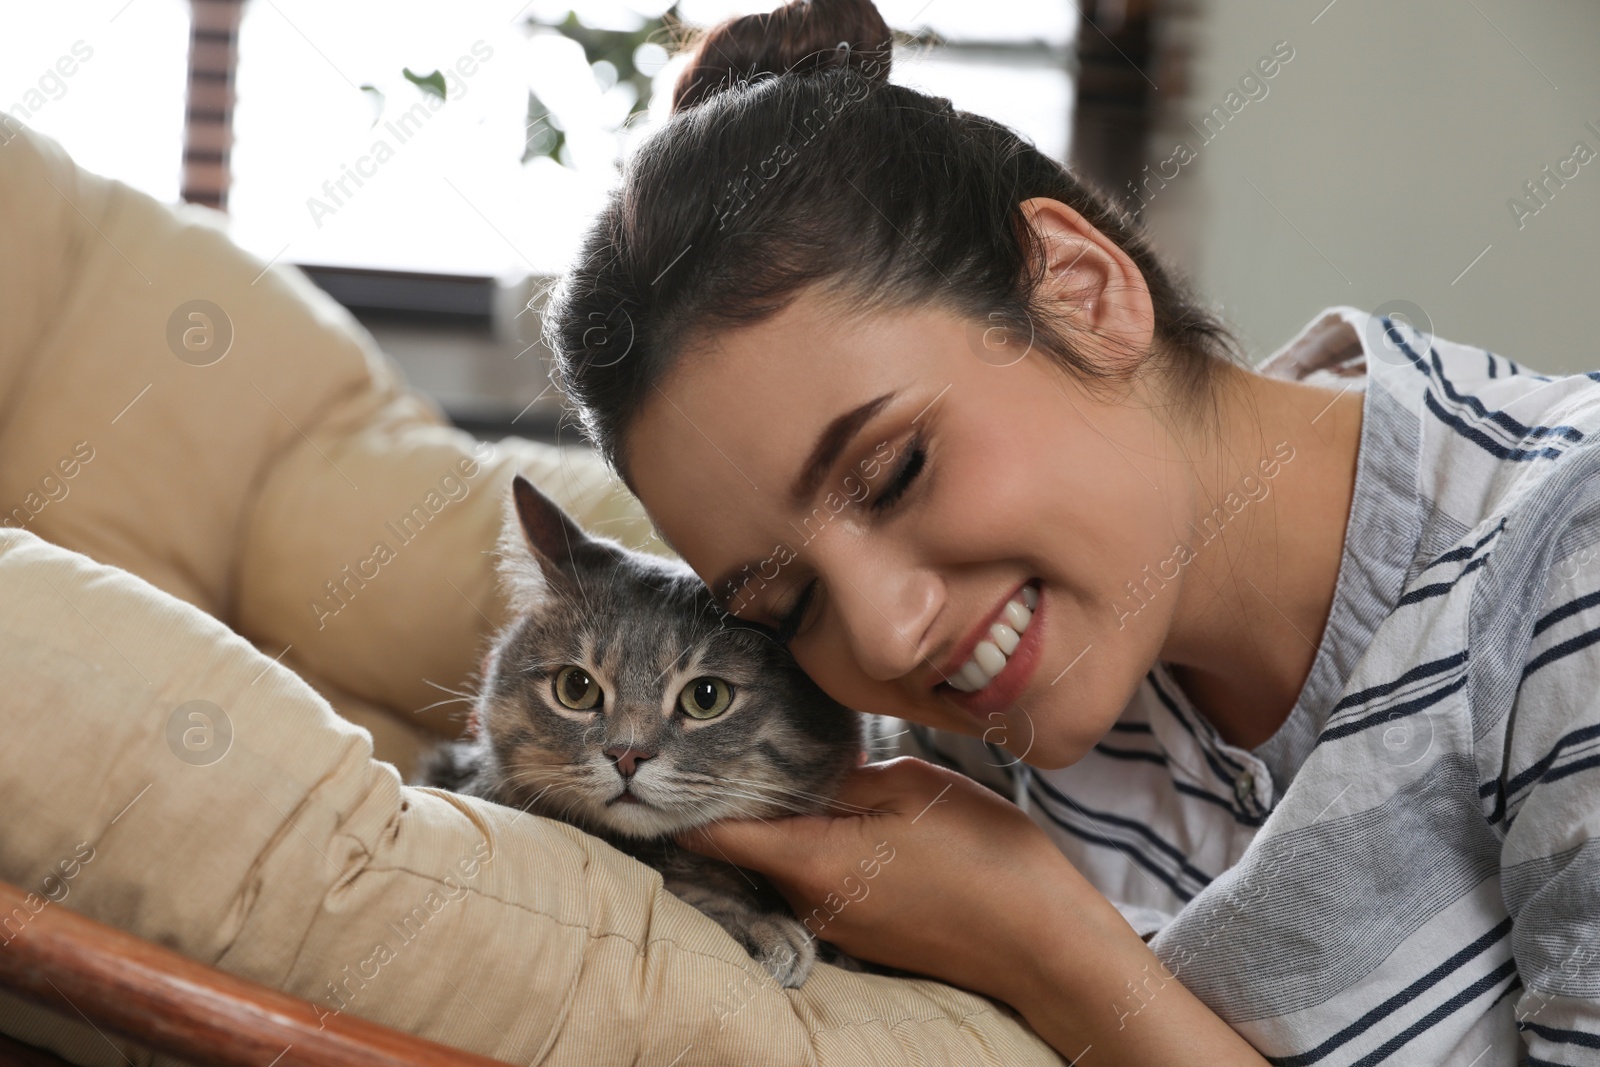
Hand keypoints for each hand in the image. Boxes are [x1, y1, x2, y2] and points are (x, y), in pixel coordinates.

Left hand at [675, 756, 1119, 1002]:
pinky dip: (812, 850)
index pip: (714, 834)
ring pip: (779, 866)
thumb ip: (841, 776)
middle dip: (736, 802)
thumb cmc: (983, 856)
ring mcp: (834, 926)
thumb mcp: (910, 787)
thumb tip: (798, 768)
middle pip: (742, 851)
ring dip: (779, 826)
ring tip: (788, 772)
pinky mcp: (860, 935)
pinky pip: (814, 884)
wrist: (1041, 943)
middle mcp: (807, 903)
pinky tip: (840, 816)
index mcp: (810, 862)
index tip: (675, 757)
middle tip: (729, 746)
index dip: (689, 794)